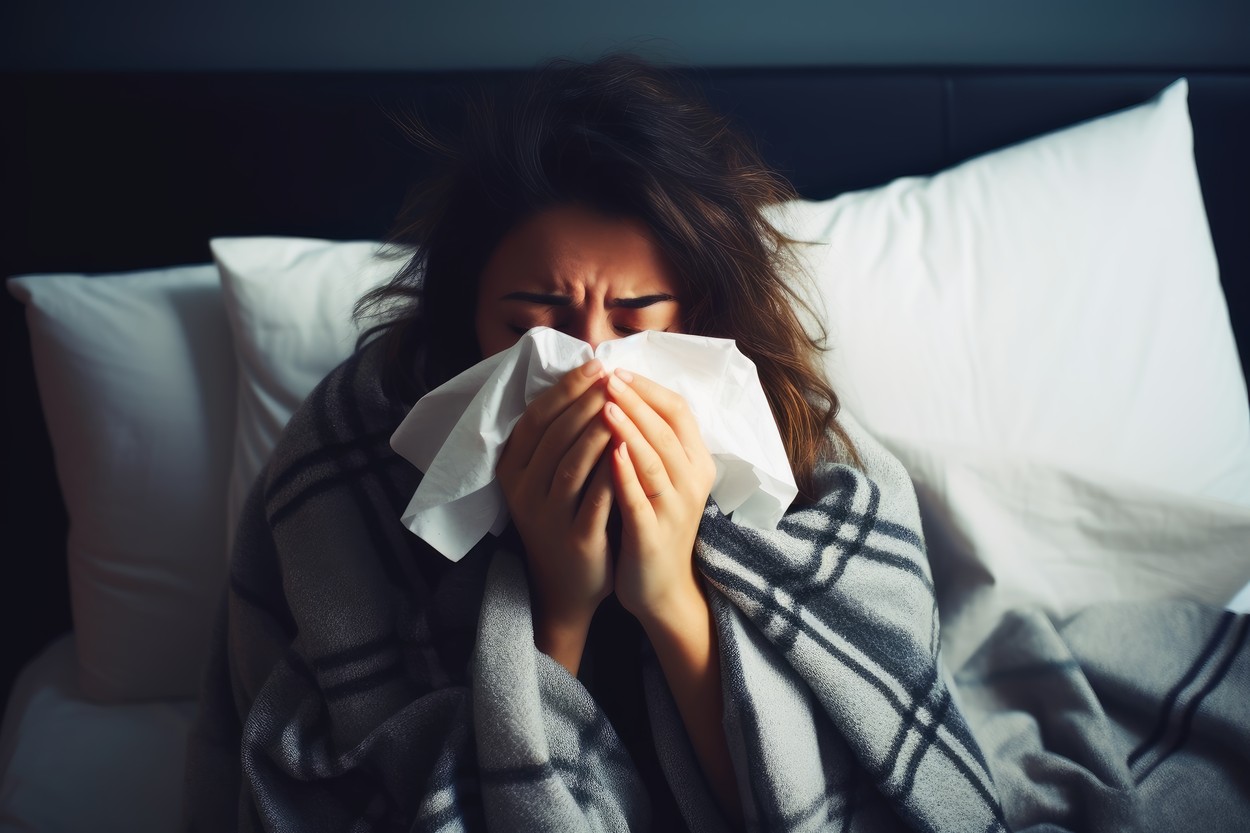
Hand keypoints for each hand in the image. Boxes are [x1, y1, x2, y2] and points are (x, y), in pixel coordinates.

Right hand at [497, 359, 615, 667]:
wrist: (566, 587)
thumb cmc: (564, 518)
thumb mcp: (547, 477)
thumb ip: (560, 436)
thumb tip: (588, 379)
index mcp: (512, 469)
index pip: (537, 417)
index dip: (566, 388)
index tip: (596, 364)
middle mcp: (522, 492)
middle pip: (555, 435)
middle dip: (587, 401)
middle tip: (615, 377)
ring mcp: (546, 518)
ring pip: (572, 464)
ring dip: (599, 430)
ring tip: (625, 404)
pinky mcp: (574, 541)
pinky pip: (596, 499)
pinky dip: (615, 471)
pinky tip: (635, 449)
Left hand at [602, 369, 716, 625]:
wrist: (661, 589)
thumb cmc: (652, 525)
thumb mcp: (661, 479)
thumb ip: (651, 442)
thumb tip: (624, 392)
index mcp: (696, 463)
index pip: (679, 411)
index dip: (648, 388)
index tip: (617, 370)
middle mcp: (691, 483)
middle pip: (667, 429)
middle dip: (636, 400)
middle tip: (607, 377)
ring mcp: (674, 509)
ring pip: (656, 460)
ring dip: (631, 429)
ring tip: (605, 405)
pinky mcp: (653, 535)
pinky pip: (640, 499)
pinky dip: (626, 474)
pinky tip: (608, 454)